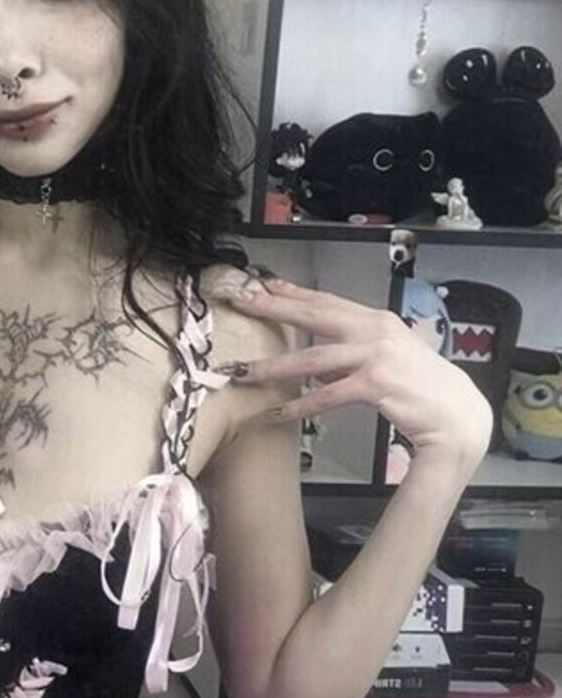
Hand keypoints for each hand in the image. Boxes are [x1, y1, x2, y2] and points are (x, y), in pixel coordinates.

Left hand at [224, 277, 493, 461]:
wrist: (455, 413)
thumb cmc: (422, 387)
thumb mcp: (386, 359)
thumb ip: (351, 355)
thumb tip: (315, 364)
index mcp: (376, 320)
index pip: (327, 301)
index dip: (293, 293)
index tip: (263, 285)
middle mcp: (374, 331)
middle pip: (314, 315)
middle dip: (274, 308)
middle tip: (242, 302)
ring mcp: (375, 356)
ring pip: (312, 359)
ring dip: (273, 366)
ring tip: (243, 371)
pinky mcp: (375, 384)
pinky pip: (325, 395)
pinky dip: (297, 405)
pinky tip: (274, 413)